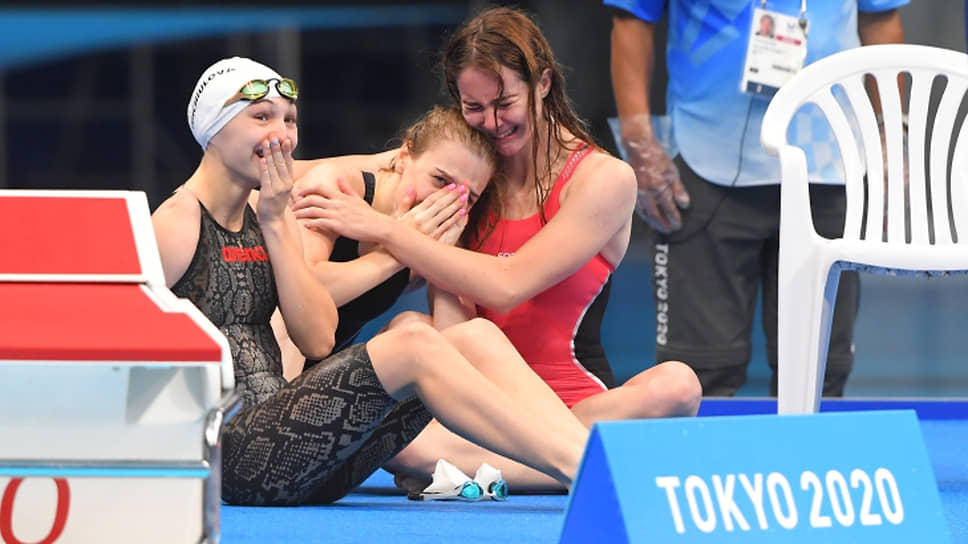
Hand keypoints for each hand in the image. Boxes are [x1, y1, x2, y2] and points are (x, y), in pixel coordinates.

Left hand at [256, 136, 294, 224]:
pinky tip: (262, 160)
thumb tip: (280, 161)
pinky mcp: (268, 194)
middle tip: (275, 136)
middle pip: (282, 163)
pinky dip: (264, 168)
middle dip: (278, 149)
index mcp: (289, 181)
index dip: (286, 150)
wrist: (273, 219)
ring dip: (270, 154)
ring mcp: (277, 189)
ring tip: (266, 143)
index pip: (289, 162)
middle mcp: (286, 184)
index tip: (284, 139)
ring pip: (274, 168)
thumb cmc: (275, 202)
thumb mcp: (282, 187)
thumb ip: (282, 175)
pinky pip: (266, 179)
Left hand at [291, 177, 391, 242]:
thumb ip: (346, 188)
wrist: (378, 226)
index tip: (299, 193)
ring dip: (302, 212)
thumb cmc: (368, 214)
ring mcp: (337, 214)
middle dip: (300, 202)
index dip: (307, 189)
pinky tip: (305, 224)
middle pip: (313, 199)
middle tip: (293, 205)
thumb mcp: (357, 198)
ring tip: (295, 215)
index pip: (320, 188)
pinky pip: (320, 223)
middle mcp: (337, 203)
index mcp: (341, 196)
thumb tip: (340, 178)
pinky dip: (310, 223)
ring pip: (313, 210)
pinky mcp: (337, 226)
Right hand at [398, 184, 468, 242]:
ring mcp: (429, 230)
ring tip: (465, 197)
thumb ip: (405, 202)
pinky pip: (446, 226)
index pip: (431, 199)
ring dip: (456, 205)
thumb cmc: (395, 234)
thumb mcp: (396, 216)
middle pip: (441, 205)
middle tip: (463, 188)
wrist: (394, 254)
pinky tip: (463, 212)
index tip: (452, 185)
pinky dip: (455, 218)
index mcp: (414, 213)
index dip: (443, 191)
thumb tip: (412, 188)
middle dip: (453, 195)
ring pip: (445, 214)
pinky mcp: (433, 239)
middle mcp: (422, 220)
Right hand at [619, 113, 689, 232]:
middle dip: (663, 225)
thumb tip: (684, 204)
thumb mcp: (672, 171)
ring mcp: (638, 193)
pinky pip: (637, 207)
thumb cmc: (656, 157)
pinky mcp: (632, 191)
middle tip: (669, 230)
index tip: (678, 225)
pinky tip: (647, 217)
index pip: (669, 209)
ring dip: (652, 222)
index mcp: (659, 188)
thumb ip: (678, 189)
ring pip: (645, 213)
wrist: (638, 148)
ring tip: (659, 227)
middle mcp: (647, 193)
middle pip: (655, 215)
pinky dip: (644, 214)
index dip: (674, 219)